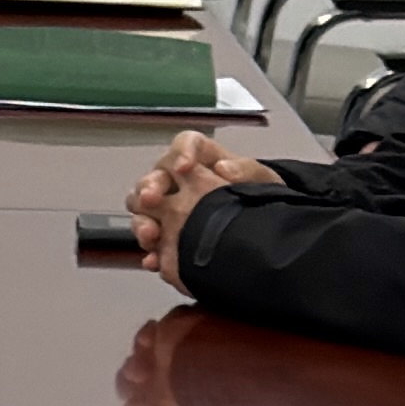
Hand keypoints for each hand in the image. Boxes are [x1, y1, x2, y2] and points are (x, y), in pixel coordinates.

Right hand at [128, 130, 264, 285]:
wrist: (262, 228)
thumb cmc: (257, 195)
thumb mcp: (262, 180)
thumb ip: (246, 171)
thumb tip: (224, 168)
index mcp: (200, 159)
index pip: (184, 144)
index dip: (180, 153)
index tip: (184, 167)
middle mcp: (177, 180)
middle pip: (153, 178)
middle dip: (148, 188)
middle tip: (150, 200)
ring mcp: (168, 209)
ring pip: (142, 210)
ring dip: (142, 222)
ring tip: (150, 235)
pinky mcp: (166, 235)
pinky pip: (151, 243)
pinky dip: (151, 252)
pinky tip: (154, 260)